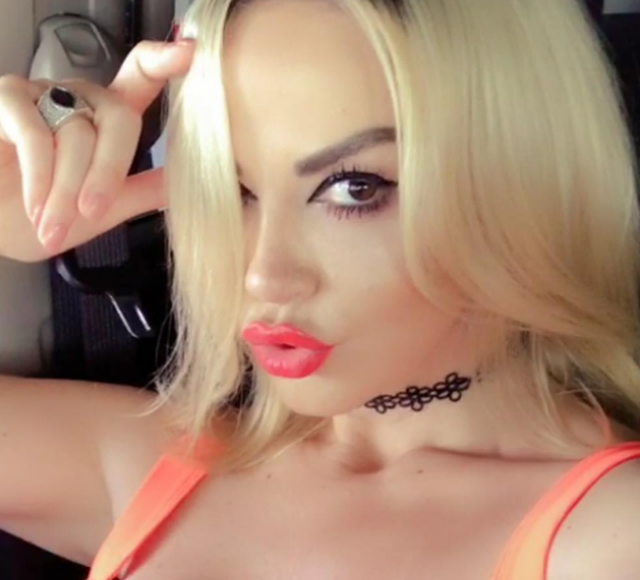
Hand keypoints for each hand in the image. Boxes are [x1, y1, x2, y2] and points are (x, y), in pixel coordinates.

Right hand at [0, 39, 194, 262]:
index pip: (141, 78)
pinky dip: (40, 179)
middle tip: (91, 211)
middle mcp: (78, 98)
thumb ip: (141, 191)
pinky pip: (36, 136)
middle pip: (119, 117)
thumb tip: (189, 181)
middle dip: (108, 173)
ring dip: (66, 189)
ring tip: (53, 223)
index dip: (165, 62)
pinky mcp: (5, 99)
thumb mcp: (100, 210)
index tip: (192, 54)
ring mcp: (41, 94)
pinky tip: (35, 206)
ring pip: (78, 133)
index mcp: (106, 119)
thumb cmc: (38, 216)